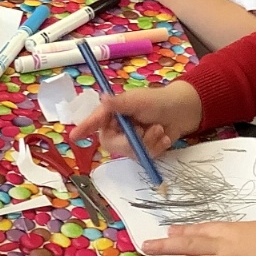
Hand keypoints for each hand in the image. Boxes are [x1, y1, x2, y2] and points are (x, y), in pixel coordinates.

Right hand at [70, 80, 201, 157]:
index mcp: (112, 113)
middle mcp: (118, 128)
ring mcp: (129, 141)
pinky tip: (164, 137)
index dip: (84, 128)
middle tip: (143, 131)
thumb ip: (120, 103)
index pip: (95, 121)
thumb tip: (103, 98)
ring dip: (147, 142)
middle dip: (129, 141)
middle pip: (112, 144)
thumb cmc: (158, 101)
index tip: (73, 137)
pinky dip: (156, 148)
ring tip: (160, 129)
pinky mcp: (142, 151)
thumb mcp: (139, 100)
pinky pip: (144, 157)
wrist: (182, 112)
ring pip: (129, 152)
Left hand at [144, 222, 255, 255]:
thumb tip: (205, 232)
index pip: (201, 230)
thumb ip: (228, 232)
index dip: (181, 232)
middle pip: (191, 245)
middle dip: (166, 246)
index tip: (165, 233)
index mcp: (232, 230)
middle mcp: (227, 246)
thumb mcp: (253, 229)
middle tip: (145, 246)